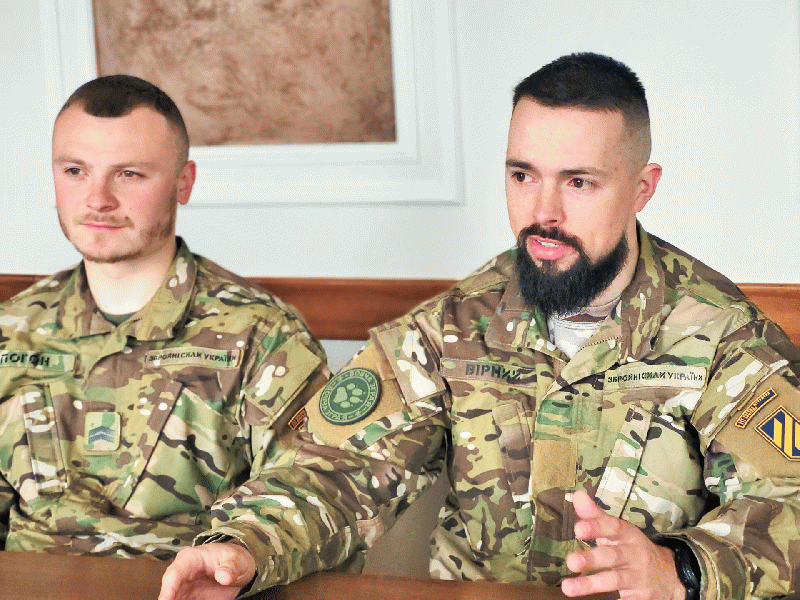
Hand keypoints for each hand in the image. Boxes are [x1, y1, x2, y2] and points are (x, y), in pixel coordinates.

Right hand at [158, 541, 256, 599]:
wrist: (237, 567)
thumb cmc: (233, 559)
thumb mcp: (236, 560)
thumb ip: (230, 567)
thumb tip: (224, 576)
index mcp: (190, 558)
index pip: (175, 573)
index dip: (168, 588)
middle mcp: (182, 573)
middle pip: (169, 590)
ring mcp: (184, 588)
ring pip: (174, 598)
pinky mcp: (189, 598)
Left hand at [561, 490, 684, 599]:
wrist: (670, 576)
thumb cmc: (632, 549)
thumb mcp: (618, 531)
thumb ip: (595, 516)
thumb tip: (577, 496)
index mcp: (628, 535)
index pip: (613, 527)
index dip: (596, 527)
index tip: (578, 529)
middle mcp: (634, 554)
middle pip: (612, 556)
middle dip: (591, 559)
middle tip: (571, 562)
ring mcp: (638, 577)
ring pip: (614, 580)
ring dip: (590, 584)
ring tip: (567, 588)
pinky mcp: (641, 597)